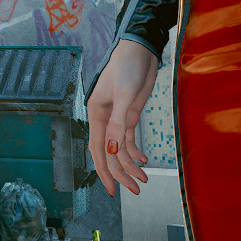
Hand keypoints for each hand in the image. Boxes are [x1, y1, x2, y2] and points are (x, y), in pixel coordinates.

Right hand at [88, 39, 158, 196]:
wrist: (140, 50)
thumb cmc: (128, 67)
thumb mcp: (124, 95)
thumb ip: (119, 123)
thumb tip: (113, 151)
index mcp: (97, 114)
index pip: (99, 150)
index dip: (104, 171)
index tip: (112, 189)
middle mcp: (105, 119)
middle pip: (110, 153)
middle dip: (121, 172)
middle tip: (135, 189)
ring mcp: (118, 118)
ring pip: (120, 149)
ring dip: (131, 164)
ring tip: (143, 179)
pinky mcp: (130, 114)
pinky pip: (129, 139)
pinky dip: (135, 151)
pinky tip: (143, 160)